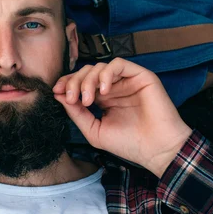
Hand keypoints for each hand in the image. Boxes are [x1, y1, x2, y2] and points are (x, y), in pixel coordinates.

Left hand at [53, 58, 191, 177]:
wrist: (156, 150)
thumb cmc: (128, 144)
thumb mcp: (94, 130)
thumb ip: (76, 113)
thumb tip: (58, 95)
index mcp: (103, 99)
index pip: (81, 83)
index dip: (67, 83)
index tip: (56, 92)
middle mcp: (114, 87)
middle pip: (87, 72)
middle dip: (74, 82)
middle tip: (71, 97)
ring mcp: (127, 81)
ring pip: (100, 66)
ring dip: (88, 80)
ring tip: (88, 100)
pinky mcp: (140, 76)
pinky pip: (118, 64)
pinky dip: (106, 74)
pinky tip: (103, 92)